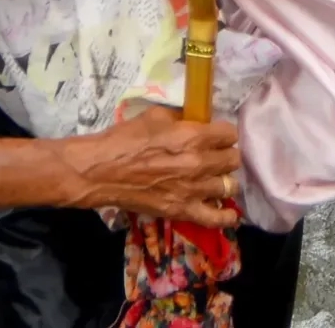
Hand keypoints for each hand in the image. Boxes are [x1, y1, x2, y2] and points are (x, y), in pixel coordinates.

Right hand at [59, 108, 240, 227]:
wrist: (102, 171)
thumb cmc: (125, 139)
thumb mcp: (155, 116)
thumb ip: (181, 119)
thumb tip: (195, 121)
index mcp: (192, 136)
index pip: (229, 134)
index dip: (223, 133)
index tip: (216, 135)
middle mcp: (199, 164)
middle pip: (232, 160)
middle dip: (225, 154)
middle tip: (214, 155)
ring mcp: (193, 190)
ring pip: (230, 185)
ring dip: (224, 180)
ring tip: (214, 178)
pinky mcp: (183, 211)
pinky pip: (216, 218)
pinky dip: (226, 216)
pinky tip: (229, 211)